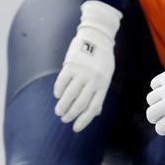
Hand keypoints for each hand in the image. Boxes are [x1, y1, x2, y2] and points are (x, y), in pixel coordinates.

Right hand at [54, 0, 121, 132]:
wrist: (97, 36)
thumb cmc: (102, 59)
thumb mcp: (106, 75)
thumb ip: (99, 92)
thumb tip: (94, 112)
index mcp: (103, 84)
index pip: (93, 107)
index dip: (84, 120)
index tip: (75, 128)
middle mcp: (93, 80)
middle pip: (80, 103)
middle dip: (71, 114)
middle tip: (64, 119)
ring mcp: (82, 72)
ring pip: (70, 95)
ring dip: (63, 106)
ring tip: (59, 112)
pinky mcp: (71, 65)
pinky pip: (62, 81)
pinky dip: (58, 91)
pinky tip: (57, 96)